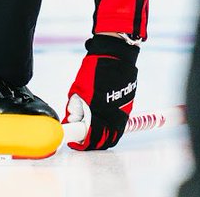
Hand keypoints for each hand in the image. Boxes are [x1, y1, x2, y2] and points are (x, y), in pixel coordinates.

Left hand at [65, 34, 138, 150]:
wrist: (115, 56)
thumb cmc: (94, 70)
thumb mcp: (78, 89)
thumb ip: (75, 108)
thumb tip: (71, 120)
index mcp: (99, 113)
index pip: (91, 138)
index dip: (81, 143)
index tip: (74, 141)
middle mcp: (113, 116)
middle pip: (105, 141)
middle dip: (92, 143)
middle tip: (82, 139)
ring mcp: (123, 112)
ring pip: (114, 134)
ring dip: (103, 137)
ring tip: (92, 133)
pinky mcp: (128, 107)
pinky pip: (120, 125)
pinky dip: (112, 128)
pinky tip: (103, 123)